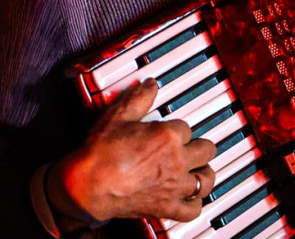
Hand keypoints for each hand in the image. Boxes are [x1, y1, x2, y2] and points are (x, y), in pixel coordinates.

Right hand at [45, 80, 215, 226]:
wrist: (88, 184)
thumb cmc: (101, 152)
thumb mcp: (119, 116)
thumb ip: (139, 99)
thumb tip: (150, 85)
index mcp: (168, 136)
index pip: (186, 128)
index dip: (179, 129)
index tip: (172, 132)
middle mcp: (177, 160)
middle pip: (206, 150)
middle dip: (200, 147)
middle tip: (194, 147)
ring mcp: (174, 186)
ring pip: (206, 180)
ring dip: (205, 174)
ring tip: (201, 170)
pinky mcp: (166, 207)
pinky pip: (193, 209)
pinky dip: (195, 205)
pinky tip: (191, 199)